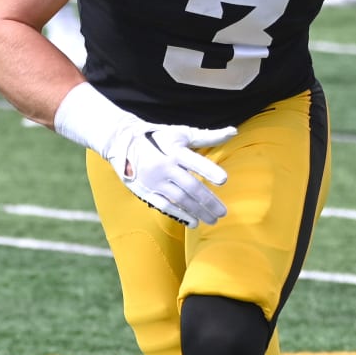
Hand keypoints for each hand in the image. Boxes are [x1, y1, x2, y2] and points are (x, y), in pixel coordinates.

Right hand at [105, 120, 238, 226]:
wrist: (122, 142)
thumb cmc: (159, 137)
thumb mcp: (181, 133)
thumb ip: (208, 136)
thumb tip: (233, 131)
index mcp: (174, 150)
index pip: (194, 161)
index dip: (209, 170)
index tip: (224, 180)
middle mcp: (164, 166)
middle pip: (190, 186)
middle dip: (208, 201)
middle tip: (224, 212)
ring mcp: (154, 181)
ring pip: (180, 199)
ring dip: (198, 211)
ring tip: (213, 220)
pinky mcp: (146, 191)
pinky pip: (165, 206)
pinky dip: (180, 216)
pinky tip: (194, 223)